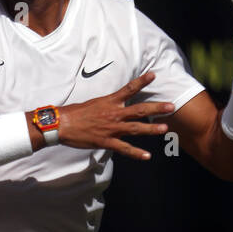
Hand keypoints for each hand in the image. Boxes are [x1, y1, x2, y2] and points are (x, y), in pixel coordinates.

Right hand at [58, 72, 174, 160]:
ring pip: (135, 128)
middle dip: (157, 108)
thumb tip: (117, 104)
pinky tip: (147, 156)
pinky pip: (124, 148)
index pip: (129, 89)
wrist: (61, 124)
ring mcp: (111, 128)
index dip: (142, 81)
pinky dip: (136, 153)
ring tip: (165, 128)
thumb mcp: (94, 103)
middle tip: (171, 106)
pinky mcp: (106, 141)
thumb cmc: (76, 113)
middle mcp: (114, 113)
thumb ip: (109, 104)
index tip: (153, 75)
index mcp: (110, 102)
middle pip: (139, 110)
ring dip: (151, 129)